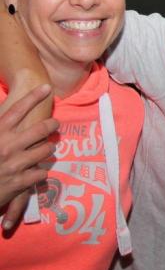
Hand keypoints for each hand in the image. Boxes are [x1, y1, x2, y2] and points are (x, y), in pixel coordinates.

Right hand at [0, 85, 58, 229]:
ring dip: (47, 149)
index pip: (17, 110)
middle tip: (54, 124)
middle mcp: (7, 145)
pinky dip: (39, 173)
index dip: (33, 97)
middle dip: (51, 125)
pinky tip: (34, 172)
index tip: (47, 87)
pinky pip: (42, 173)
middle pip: (41, 128)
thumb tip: (3, 114)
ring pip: (46, 150)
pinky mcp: (21, 182)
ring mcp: (16, 164)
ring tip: (45, 149)